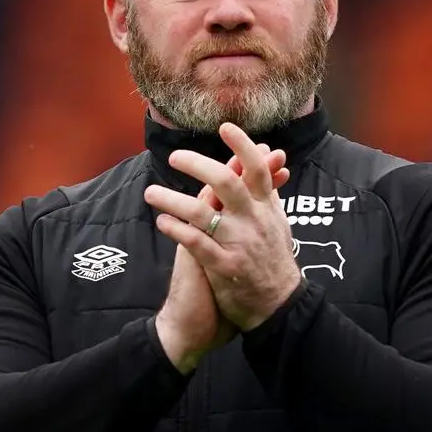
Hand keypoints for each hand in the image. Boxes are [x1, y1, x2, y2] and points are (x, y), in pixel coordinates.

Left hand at [145, 124, 303, 331]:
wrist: (280, 303)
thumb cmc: (275, 259)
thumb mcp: (278, 221)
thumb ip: (268, 191)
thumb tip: (269, 160)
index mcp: (265, 208)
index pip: (256, 169)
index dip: (242, 146)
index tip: (225, 127)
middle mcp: (253, 221)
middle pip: (226, 183)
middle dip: (198, 165)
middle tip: (175, 157)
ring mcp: (238, 244)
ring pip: (203, 213)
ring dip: (173, 200)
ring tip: (151, 193)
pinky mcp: (225, 267)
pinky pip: (197, 244)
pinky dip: (177, 230)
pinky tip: (162, 222)